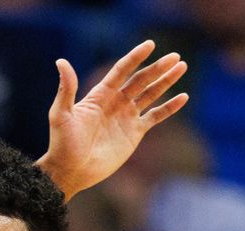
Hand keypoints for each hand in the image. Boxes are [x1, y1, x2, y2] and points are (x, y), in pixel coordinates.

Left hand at [37, 41, 188, 199]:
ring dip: (166, 81)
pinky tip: (183, 97)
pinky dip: (169, 107)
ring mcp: (126, 116)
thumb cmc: (63, 144)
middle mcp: (116, 102)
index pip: (121, 71)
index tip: (150, 45)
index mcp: (100, 95)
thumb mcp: (61, 115)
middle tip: (175, 56)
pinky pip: (156, 116)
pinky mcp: (135, 132)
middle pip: (141, 80)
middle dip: (158, 68)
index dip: (135, 57)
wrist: (72, 171)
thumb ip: (66, 89)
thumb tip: (61, 61)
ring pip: (151, 94)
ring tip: (181, 67)